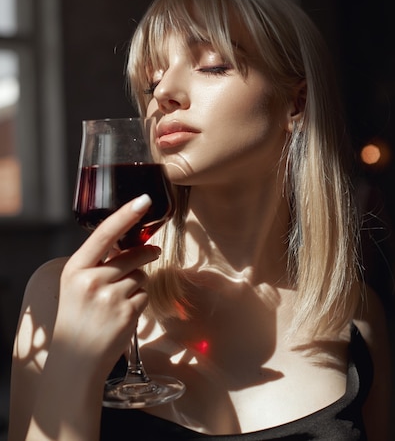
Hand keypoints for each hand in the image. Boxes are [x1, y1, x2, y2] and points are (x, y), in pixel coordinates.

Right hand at [53, 194, 160, 381]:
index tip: (143, 200)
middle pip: (132, 255)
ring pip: (141, 276)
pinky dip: (139, 303)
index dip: (126, 214)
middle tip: (153, 253)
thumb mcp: (76, 284)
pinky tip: (123, 314)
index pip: (105, 233)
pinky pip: (145, 296)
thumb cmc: (77, 318)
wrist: (76, 360)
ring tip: (118, 300)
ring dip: (137, 284)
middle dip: (145, 254)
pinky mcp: (127, 313)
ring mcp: (110, 297)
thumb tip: (131, 243)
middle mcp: (92, 280)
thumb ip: (99, 262)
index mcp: (76, 268)